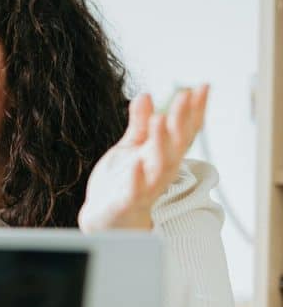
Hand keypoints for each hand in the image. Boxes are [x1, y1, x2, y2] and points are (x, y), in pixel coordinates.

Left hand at [77, 84, 208, 232]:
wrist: (103, 219)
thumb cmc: (121, 183)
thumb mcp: (130, 148)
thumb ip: (139, 125)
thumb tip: (146, 95)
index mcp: (161, 156)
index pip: (184, 131)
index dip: (194, 110)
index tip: (202, 87)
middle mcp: (159, 171)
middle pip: (177, 145)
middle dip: (182, 120)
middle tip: (185, 96)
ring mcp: (146, 187)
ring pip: (162, 166)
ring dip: (163, 143)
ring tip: (160, 120)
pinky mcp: (128, 202)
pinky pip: (137, 191)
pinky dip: (139, 178)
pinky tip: (138, 163)